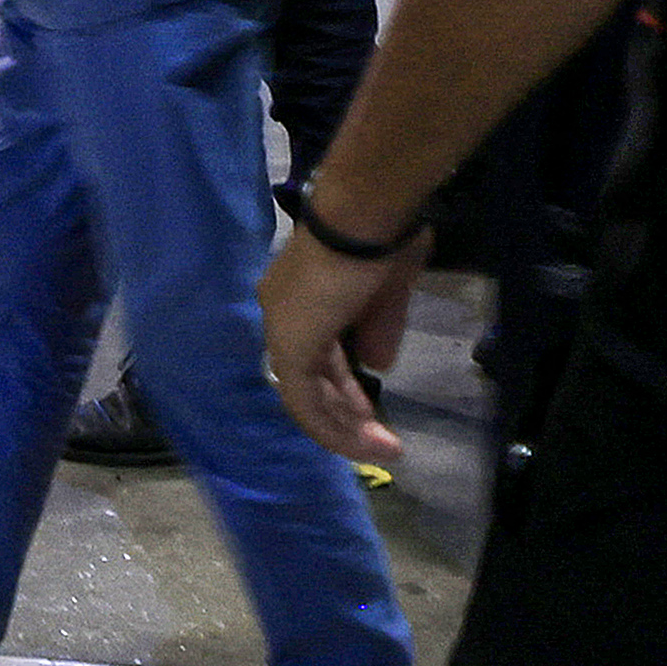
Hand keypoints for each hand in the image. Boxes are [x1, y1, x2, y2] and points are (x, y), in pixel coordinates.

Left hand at [260, 223, 427, 465]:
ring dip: (345, 428)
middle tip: (378, 437)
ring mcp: (281, 329)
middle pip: (309, 377)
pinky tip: (365, 444)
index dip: (342, 384)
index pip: (315, 352)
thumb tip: (377, 365)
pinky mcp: (290, 346)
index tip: (369, 408)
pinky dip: (334, 428)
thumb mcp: (386, 291)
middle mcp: (281, 312)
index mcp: (300, 296)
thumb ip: (378, 328)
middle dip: (344, 411)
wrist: (364, 216)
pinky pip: (304, 403)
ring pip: (305, 397)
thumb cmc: (378, 240)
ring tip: (383, 450)